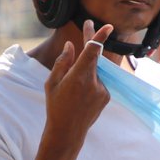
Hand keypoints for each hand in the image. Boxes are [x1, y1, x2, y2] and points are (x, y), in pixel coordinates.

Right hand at [43, 21, 112, 144]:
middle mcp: (94, 82)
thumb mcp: (52, 82)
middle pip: (96, 57)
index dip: (99, 36)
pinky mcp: (106, 97)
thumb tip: (70, 45)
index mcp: (79, 76)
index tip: (107, 26)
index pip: (93, 50)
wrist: (68, 132)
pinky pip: (98, 82)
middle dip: (91, 45)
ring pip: (95, 71)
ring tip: (73, 88)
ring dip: (85, 71)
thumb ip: (62, 62)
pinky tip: (78, 96)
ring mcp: (102, 90)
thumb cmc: (56, 106)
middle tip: (88, 28)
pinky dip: (89, 82)